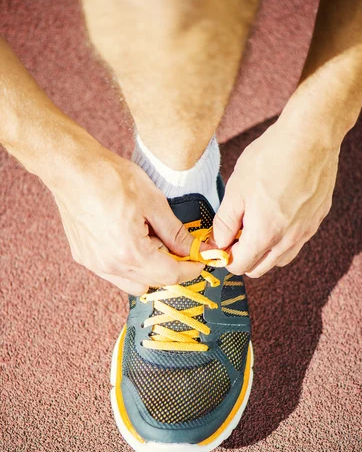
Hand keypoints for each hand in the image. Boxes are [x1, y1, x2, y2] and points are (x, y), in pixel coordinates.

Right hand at [51, 144, 203, 294]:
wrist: (71, 168)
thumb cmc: (110, 178)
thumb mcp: (153, 201)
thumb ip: (175, 232)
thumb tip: (193, 248)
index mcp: (131, 253)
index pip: (170, 275)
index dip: (190, 269)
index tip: (201, 260)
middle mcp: (111, 266)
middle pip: (154, 283)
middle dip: (171, 268)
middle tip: (179, 246)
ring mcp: (95, 265)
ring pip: (134, 283)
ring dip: (150, 271)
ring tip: (153, 241)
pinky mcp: (85, 258)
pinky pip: (115, 274)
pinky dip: (130, 265)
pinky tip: (132, 240)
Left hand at [212, 117, 339, 276]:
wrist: (310, 136)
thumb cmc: (271, 158)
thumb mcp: (236, 188)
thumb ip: (225, 221)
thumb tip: (219, 241)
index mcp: (265, 234)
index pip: (240, 266)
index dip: (226, 258)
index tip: (220, 244)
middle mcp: (288, 240)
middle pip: (260, 268)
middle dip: (243, 258)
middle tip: (235, 235)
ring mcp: (306, 231)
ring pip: (280, 259)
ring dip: (264, 252)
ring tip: (255, 225)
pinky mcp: (317, 219)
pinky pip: (296, 241)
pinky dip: (282, 239)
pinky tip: (276, 215)